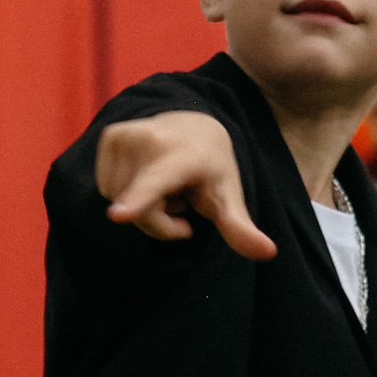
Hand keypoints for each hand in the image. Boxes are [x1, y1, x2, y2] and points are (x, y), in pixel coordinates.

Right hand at [93, 111, 275, 260]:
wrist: (194, 123)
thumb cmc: (212, 167)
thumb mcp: (229, 197)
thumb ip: (241, 228)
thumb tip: (269, 253)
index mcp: (185, 156)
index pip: (157, 183)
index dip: (137, 202)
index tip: (116, 216)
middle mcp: (152, 139)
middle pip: (140, 212)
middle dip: (160, 222)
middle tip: (182, 203)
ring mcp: (126, 134)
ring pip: (119, 202)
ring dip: (143, 207)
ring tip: (166, 188)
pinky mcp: (109, 135)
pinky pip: (107, 188)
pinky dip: (126, 193)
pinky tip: (147, 178)